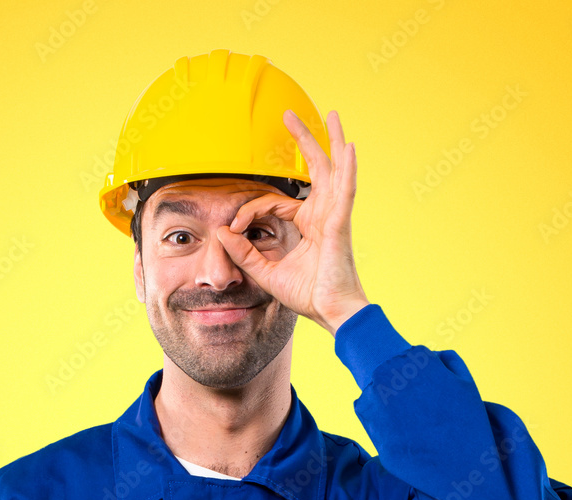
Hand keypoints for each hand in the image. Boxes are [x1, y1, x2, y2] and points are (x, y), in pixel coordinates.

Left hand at [215, 108, 368, 335]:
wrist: (330, 312)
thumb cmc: (308, 295)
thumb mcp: (266, 272)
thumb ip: (244, 252)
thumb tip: (223, 232)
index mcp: (308, 225)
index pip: (275, 203)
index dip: (250, 210)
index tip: (234, 227)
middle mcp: (322, 215)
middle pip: (315, 169)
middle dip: (304, 140)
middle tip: (290, 115)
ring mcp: (334, 217)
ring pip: (333, 170)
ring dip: (331, 141)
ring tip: (330, 115)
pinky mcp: (339, 224)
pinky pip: (345, 191)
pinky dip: (347, 169)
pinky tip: (348, 148)